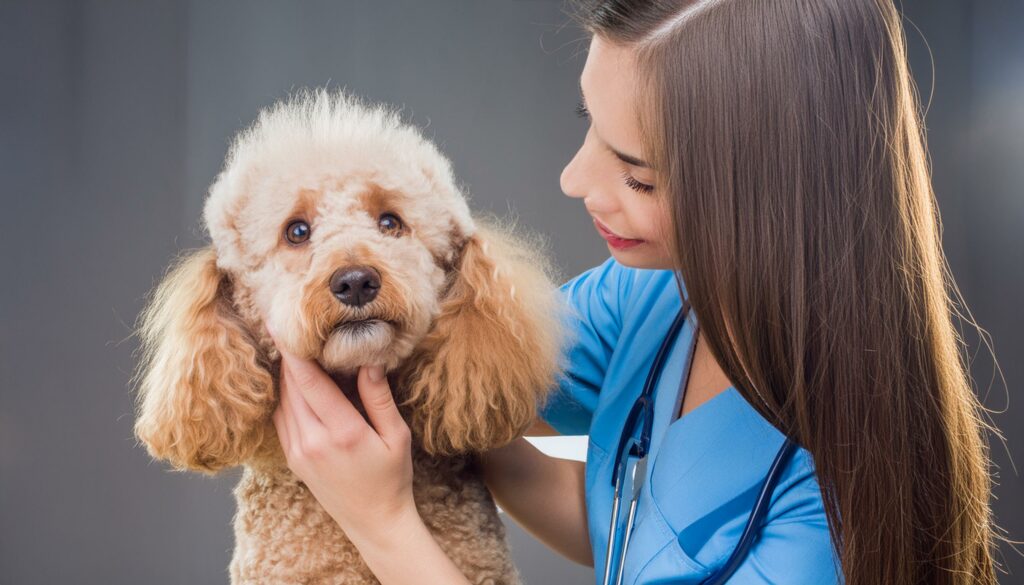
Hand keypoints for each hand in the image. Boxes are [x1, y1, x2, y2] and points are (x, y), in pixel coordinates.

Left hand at [267, 325, 416, 545]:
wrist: (375, 522)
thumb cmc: (393, 478)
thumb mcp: (396, 436)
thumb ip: (379, 398)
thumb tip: (368, 361)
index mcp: (342, 433)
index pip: (309, 381)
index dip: (293, 351)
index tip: (281, 324)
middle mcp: (313, 442)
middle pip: (291, 387)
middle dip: (288, 355)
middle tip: (287, 326)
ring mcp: (298, 452)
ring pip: (282, 402)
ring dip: (286, 375)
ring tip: (291, 348)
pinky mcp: (293, 460)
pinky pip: (282, 418)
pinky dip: (286, 396)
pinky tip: (296, 382)